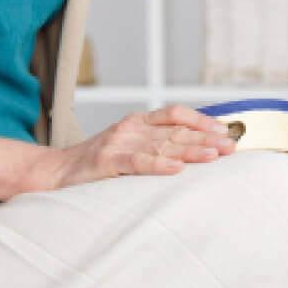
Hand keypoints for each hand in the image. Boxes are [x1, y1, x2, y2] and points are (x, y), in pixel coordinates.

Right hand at [44, 105, 236, 190]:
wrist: (56, 172)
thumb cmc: (97, 164)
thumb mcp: (129, 147)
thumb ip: (156, 145)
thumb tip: (195, 149)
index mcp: (138, 122)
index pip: (176, 114)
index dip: (202, 120)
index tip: (225, 130)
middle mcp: (131, 128)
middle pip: (175, 130)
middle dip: (206, 137)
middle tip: (231, 146)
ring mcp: (118, 143)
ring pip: (162, 145)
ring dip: (191, 150)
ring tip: (214, 155)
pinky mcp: (107, 162)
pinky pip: (137, 163)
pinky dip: (158, 165)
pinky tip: (177, 169)